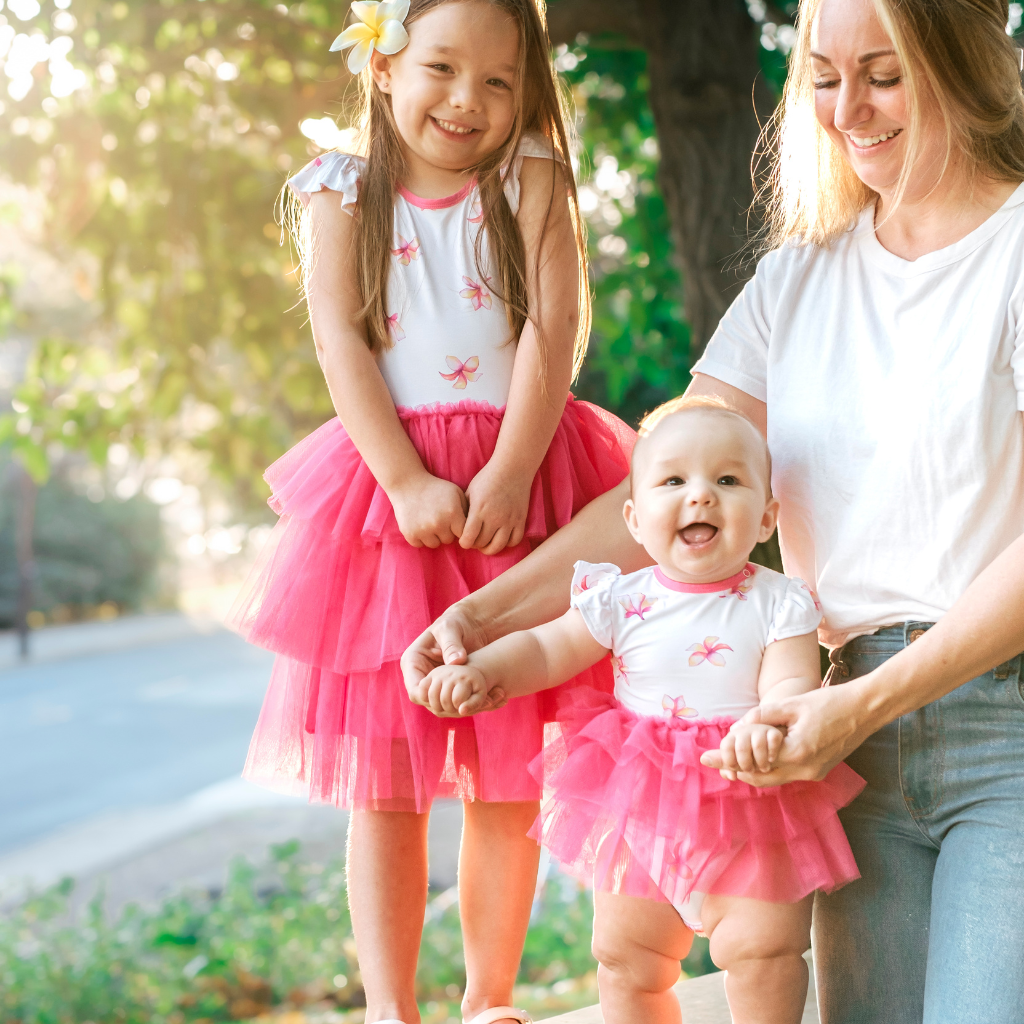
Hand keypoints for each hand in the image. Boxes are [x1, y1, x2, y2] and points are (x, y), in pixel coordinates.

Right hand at [388, 472, 467, 547]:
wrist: (407, 484)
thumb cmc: (435, 488)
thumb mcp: (456, 493)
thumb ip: (468, 509)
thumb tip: (476, 528)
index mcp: (452, 513)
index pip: (463, 534)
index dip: (459, 528)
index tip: (454, 521)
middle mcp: (438, 523)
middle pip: (448, 540)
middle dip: (446, 532)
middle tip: (439, 519)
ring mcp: (423, 530)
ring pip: (435, 544)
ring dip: (433, 536)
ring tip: (429, 521)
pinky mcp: (410, 534)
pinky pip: (420, 544)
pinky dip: (420, 537)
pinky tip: (419, 524)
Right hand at [401, 601, 507, 710]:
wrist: (470, 626)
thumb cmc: (456, 622)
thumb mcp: (451, 629)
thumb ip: (452, 645)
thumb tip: (456, 662)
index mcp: (413, 662)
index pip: (416, 691)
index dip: (433, 699)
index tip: (455, 697)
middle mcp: (422, 677)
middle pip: (430, 704)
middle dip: (453, 707)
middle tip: (476, 704)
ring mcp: (436, 685)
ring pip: (446, 708)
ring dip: (466, 708)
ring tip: (489, 702)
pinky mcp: (450, 689)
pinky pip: (458, 703)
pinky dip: (473, 704)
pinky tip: (491, 700)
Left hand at [460, 462, 531, 554]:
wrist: (512, 469)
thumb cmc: (487, 478)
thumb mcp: (470, 492)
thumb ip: (465, 511)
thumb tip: (459, 527)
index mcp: (479, 510)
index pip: (468, 538)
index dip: (464, 543)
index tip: (463, 540)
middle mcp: (494, 518)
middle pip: (482, 544)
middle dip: (475, 545)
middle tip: (474, 540)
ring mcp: (509, 520)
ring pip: (498, 546)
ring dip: (490, 548)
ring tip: (486, 543)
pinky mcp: (521, 520)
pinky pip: (514, 540)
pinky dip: (507, 543)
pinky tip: (501, 538)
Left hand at [700, 682, 869, 786]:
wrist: (865, 709)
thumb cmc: (830, 702)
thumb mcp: (792, 704)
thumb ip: (763, 716)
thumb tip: (737, 727)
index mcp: (797, 752)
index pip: (752, 764)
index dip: (726, 761)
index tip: (705, 757)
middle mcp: (805, 769)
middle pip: (760, 779)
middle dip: (735, 771)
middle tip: (712, 762)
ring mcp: (814, 773)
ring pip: (774, 780)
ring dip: (751, 772)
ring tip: (728, 763)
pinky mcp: (819, 770)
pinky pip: (787, 775)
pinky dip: (769, 770)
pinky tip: (755, 760)